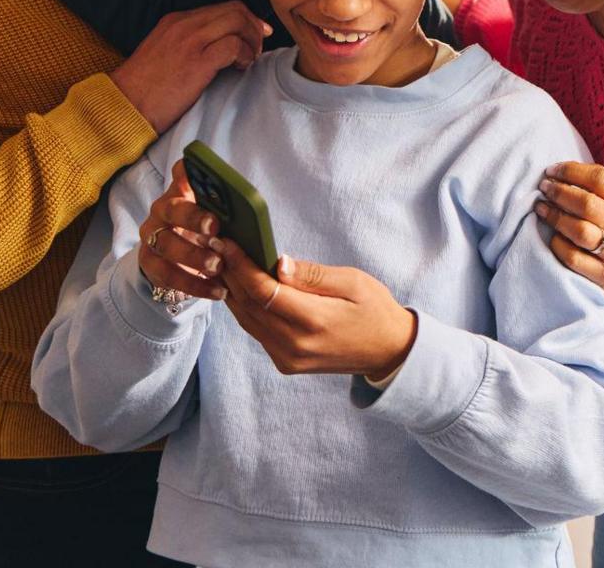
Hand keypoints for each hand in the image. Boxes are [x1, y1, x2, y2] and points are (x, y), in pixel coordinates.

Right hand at [109, 3, 271, 133]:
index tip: (256, 34)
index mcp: (175, 20)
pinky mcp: (197, 62)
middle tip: (258, 47)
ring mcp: (190, 41)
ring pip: (237, 23)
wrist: (124, 104)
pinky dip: (245, 55)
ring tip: (250, 59)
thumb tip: (218, 44)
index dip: (245, 19)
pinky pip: (234, 46)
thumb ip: (187, 41)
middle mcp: (184, 25)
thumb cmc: (144, 87)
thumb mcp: (163, 51)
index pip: (222, 8)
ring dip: (252, 41)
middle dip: (253, 27)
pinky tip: (241, 67)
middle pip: (234, 10)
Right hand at [136, 162, 226, 300]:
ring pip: (166, 244)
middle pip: (172, 209)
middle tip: (215, 228)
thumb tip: (251, 211)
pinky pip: (168, 275)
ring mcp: (152, 236)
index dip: (190, 171)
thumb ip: (227, 211)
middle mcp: (162, 210)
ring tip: (218, 266)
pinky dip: (194, 284)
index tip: (201, 171)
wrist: (173, 258)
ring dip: (193, 256)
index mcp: (182, 191)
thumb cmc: (204, 231)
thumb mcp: (216, 217)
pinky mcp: (148, 263)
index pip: (182, 173)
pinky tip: (217, 290)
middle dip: (193, 217)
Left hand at [212, 244, 416, 378]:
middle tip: (215, 246)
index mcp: (314, 321)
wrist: (388, 351)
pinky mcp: (285, 362)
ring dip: (232, 290)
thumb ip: (313, 275)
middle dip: (229, 273)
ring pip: (246, 320)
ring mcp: (287, 357)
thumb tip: (278, 263)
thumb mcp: (353, 282)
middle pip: (248, 305)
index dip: (240, 265)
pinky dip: (245, 307)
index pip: (263, 291)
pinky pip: (256, 331)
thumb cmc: (374, 310)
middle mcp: (295, 344)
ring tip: (221, 262)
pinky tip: (241, 287)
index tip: (226, 242)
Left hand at [534, 162, 603, 317]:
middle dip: (559, 193)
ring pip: (580, 230)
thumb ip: (598, 192)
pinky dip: (558, 245)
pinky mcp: (603, 275)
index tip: (551, 171)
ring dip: (555, 217)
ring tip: (541, 209)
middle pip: (587, 204)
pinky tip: (552, 238)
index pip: (600, 178)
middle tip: (544, 189)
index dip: (571, 171)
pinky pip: (573, 257)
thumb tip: (558, 173)